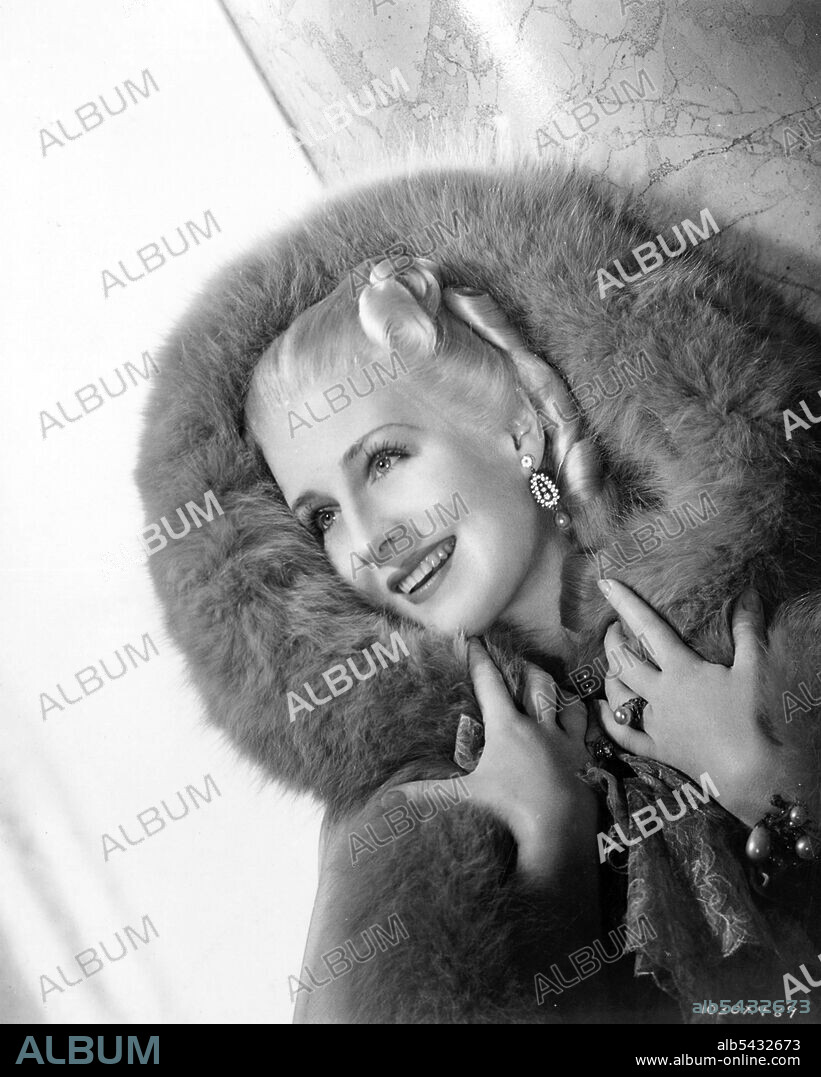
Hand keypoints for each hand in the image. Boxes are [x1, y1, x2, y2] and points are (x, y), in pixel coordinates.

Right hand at [391, 639, 598, 885]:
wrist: (559, 828)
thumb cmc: (510, 808)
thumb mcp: (467, 796)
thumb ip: (429, 793)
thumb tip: (390, 794)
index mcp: (507, 727)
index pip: (490, 684)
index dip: (479, 659)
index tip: (472, 639)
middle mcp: (538, 725)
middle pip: (535, 684)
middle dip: (525, 668)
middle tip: (518, 662)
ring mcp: (565, 740)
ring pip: (565, 702)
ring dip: (558, 692)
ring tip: (552, 690)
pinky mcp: (585, 757)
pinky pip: (587, 729)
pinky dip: (583, 719)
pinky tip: (581, 721)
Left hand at [595, 578, 800, 826]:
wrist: (751, 774)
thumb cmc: (753, 718)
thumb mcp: (754, 669)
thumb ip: (747, 630)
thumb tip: (747, 594)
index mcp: (681, 671)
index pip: (648, 629)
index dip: (626, 604)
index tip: (605, 583)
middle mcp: (660, 694)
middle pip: (623, 661)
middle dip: (613, 641)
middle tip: (613, 628)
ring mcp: (655, 724)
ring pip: (618, 695)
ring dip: (609, 675)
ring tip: (609, 661)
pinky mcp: (658, 749)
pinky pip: (624, 734)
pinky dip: (609, 719)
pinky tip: (600, 708)